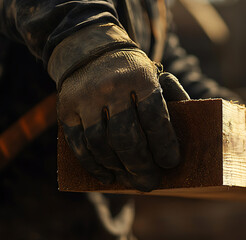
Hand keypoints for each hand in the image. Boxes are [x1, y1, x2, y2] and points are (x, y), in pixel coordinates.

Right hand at [57, 48, 188, 190]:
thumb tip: (180, 141)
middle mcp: (111, 86)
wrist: (93, 51)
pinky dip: (94, 166)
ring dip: (118, 169)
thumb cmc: (133, 74)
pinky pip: (78, 144)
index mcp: (141, 77)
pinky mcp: (66, 108)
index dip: (164, 146)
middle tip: (150, 183)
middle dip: (141, 167)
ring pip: (101, 144)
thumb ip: (173, 101)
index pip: (155, 118)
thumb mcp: (156, 77)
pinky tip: (108, 176)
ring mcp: (85, 97)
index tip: (170, 164)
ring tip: (131, 180)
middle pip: (126, 137)